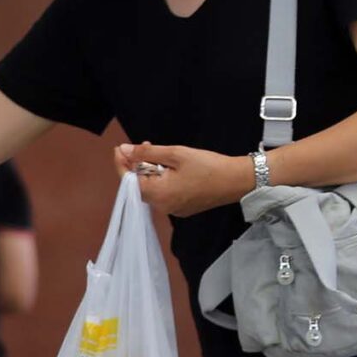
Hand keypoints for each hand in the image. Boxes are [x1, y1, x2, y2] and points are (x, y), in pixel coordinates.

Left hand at [117, 142, 254, 217]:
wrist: (236, 181)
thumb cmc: (208, 166)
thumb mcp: (175, 154)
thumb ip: (147, 153)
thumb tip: (125, 150)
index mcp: (158, 194)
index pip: (129, 180)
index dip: (122, 163)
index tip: (119, 148)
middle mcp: (161, 207)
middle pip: (139, 185)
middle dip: (138, 165)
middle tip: (143, 146)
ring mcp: (172, 210)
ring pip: (152, 189)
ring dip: (151, 172)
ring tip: (159, 155)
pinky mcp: (181, 209)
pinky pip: (164, 194)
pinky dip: (162, 180)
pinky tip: (170, 168)